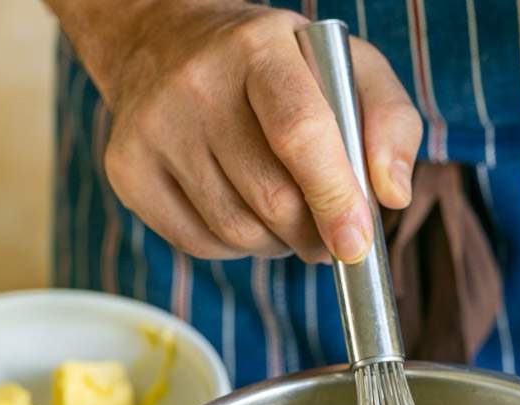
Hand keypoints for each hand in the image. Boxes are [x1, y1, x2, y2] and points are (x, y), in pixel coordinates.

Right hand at [56, 0, 421, 262]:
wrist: (163, 41)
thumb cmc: (275, 68)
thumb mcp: (346, 68)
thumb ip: (390, 123)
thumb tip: (392, 195)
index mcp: (258, 49)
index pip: (300, 135)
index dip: (334, 199)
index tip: (356, 245)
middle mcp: (195, 83)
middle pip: (272, 199)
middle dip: (313, 233)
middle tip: (330, 234)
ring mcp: (153, 128)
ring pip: (237, 232)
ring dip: (277, 243)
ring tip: (284, 214)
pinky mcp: (127, 170)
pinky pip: (200, 244)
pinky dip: (235, 246)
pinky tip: (242, 211)